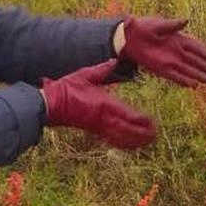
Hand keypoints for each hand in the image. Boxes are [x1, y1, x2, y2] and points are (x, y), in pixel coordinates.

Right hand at [40, 60, 156, 149]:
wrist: (50, 105)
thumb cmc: (67, 89)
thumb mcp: (85, 75)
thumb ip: (102, 70)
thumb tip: (114, 60)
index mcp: (104, 103)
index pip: (127, 114)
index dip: (140, 120)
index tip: (151, 122)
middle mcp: (103, 117)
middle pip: (127, 129)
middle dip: (141, 133)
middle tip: (155, 135)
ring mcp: (98, 126)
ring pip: (121, 136)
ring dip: (135, 140)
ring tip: (148, 142)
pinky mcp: (93, 131)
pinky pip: (111, 139)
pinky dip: (123, 143)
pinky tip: (131, 145)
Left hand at [118, 16, 205, 87]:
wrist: (128, 37)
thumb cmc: (144, 27)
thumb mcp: (158, 24)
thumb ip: (172, 25)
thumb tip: (186, 20)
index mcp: (179, 39)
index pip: (196, 47)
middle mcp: (177, 51)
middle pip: (195, 60)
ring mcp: (170, 61)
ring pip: (188, 70)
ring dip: (198, 75)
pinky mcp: (161, 69)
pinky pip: (175, 76)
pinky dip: (184, 80)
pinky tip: (194, 86)